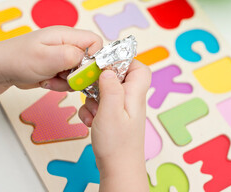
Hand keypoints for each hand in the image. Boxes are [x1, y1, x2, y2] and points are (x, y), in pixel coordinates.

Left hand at [0, 26, 102, 105]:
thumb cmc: (17, 59)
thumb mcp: (45, 57)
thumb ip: (70, 56)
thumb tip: (89, 60)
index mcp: (66, 35)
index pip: (95, 42)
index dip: (95, 58)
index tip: (84, 71)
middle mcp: (66, 44)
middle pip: (89, 60)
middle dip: (79, 74)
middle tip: (63, 78)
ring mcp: (61, 56)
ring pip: (79, 73)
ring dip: (67, 82)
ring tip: (49, 79)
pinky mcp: (57, 68)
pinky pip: (68, 79)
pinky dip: (59, 84)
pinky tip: (46, 81)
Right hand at [78, 60, 150, 191]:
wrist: (117, 169)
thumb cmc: (117, 144)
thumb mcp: (111, 111)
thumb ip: (110, 88)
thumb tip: (108, 69)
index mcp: (135, 95)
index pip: (139, 68)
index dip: (124, 61)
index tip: (106, 64)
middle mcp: (130, 100)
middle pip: (117, 77)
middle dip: (100, 82)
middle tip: (91, 89)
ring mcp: (121, 109)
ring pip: (104, 91)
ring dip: (93, 99)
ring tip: (94, 112)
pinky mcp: (113, 117)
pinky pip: (99, 105)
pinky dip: (92, 111)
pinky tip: (91, 122)